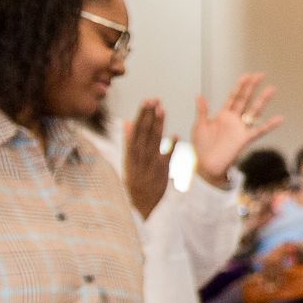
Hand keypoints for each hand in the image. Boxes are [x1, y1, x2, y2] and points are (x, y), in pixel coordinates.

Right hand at [123, 100, 170, 219]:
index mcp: (130, 152)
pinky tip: (176, 136)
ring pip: (154, 140)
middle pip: (144, 132)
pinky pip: (167, 157)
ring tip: (162, 109)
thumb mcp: (128, 159)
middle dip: (149, 115)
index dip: (142, 114)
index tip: (147, 101)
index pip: (136, 129)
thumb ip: (128, 141)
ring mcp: (150, 163)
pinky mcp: (161, 171)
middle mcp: (139, 156)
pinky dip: (172, 147)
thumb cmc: (136, 179)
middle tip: (155, 100)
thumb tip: (126, 122)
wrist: (141, 203)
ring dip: (158, 125)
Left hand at [192, 73, 283, 186]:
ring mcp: (240, 128)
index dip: (240, 86)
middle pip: (245, 100)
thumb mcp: (199, 126)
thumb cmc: (202, 147)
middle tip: (260, 75)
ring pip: (254, 111)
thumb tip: (199, 96)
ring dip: (263, 100)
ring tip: (272, 89)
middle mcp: (234, 120)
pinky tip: (280, 118)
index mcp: (223, 115)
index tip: (247, 76)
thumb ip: (202, 111)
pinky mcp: (245, 139)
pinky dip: (270, 125)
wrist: (206, 165)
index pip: (233, 97)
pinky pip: (259, 130)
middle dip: (253, 87)